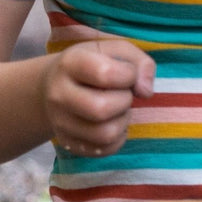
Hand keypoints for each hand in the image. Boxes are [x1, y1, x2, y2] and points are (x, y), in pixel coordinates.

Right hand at [42, 39, 154, 156]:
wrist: (54, 85)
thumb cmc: (93, 64)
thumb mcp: (116, 51)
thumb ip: (140, 63)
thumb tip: (146, 92)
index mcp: (70, 63)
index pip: (105, 73)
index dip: (128, 75)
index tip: (127, 73)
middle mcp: (58, 94)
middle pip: (102, 109)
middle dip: (124, 101)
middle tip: (123, 93)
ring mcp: (60, 122)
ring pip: (105, 134)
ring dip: (123, 121)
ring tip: (118, 109)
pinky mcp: (68, 143)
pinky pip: (104, 150)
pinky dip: (118, 138)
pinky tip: (112, 122)